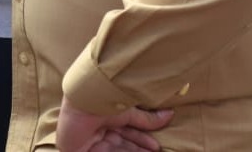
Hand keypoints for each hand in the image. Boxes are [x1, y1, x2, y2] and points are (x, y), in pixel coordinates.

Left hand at [56, 95, 172, 151]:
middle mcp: (100, 130)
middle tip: (158, 151)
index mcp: (106, 118)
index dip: (142, 139)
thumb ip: (147, 118)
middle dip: (141, 149)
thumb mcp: (127, 112)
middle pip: (125, 144)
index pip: (128, 132)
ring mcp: (93, 142)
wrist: (81, 106)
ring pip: (119, 151)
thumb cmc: (101, 103)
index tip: (157, 146)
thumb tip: (170, 114)